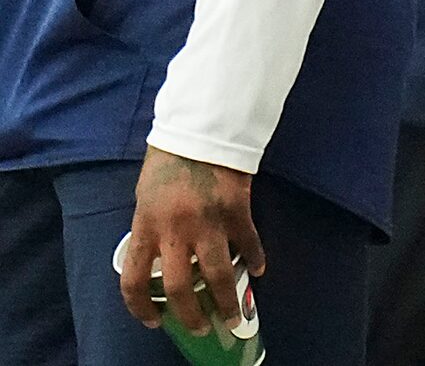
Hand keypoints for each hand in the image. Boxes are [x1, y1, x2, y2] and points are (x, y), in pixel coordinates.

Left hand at [120, 148, 264, 333]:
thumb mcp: (145, 198)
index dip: (141, 307)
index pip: (135, 281)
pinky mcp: (237, 210)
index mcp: (146, 226)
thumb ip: (152, 229)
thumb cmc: (167, 161)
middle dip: (191, 315)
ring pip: (219, 274)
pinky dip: (255, 259)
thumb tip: (160, 258)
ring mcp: (209, 222)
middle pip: (181, 287)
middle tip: (201, 328)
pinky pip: (248, 243)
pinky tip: (258, 270)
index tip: (152, 321)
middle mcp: (175, 230)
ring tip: (233, 316)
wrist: (201, 128)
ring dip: (228, 300)